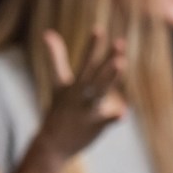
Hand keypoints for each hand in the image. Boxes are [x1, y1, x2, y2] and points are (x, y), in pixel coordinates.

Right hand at [35, 28, 126, 159]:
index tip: (99, 29)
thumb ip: (56, 59)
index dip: (92, 46)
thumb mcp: (58, 84)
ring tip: (121, 63)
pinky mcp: (93, 126)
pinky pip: (105, 121)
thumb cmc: (58, 109)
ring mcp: (86, 110)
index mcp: (73, 84)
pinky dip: (113, 117)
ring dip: (109, 78)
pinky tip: (124, 113)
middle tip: (120, 43)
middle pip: (95, 73)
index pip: (85, 62)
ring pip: (99, 91)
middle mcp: (79, 95)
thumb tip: (48, 32)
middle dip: (106, 58)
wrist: (52, 143)